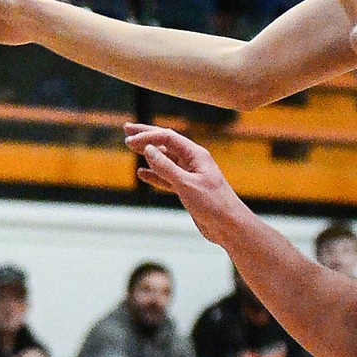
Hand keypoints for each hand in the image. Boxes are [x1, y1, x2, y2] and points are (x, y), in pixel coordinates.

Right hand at [124, 123, 243, 244]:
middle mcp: (192, 161)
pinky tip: (142, 172)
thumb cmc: (213, 204)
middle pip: (166, 143)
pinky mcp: (187, 189)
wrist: (229, 227)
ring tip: (132, 147)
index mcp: (196, 154)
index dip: (148, 137)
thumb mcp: (186, 185)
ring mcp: (190, 175)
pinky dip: (154, 174)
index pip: (168, 137)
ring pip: (165, 160)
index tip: (130, 141)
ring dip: (148, 154)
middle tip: (127, 129)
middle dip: (147, 136)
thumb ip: (166, 167)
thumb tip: (148, 149)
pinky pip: (167, 177)